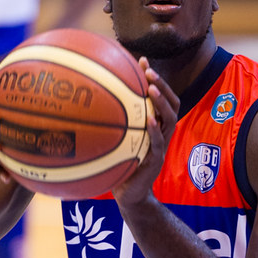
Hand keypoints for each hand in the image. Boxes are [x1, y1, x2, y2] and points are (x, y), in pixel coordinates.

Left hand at [112, 58, 178, 206]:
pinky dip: (154, 130)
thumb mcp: (114, 143)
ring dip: (161, 102)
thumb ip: (108, 125)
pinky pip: (158, 143)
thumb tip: (85, 104)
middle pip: (172, 104)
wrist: (129, 196)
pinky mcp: (156, 162)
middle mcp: (161, 133)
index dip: (156, 79)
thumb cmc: (119, 168)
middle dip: (162, 85)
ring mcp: (161, 147)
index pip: (162, 98)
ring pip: (170, 119)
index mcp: (154, 126)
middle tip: (149, 71)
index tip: (142, 61)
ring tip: (151, 88)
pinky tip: (147, 119)